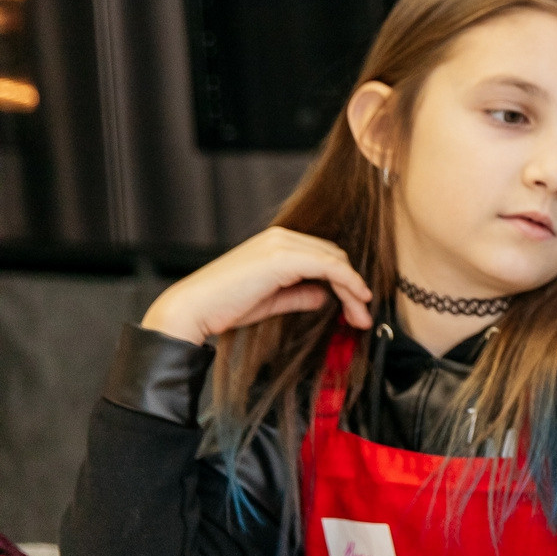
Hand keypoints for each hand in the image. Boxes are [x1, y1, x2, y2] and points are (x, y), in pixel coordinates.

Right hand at [142, 226, 373, 345]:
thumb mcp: (272, 300)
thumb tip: (325, 297)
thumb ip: (300, 295)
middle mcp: (281, 237)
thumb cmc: (224, 306)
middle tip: (363, 317)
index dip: (345, 281)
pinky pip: (329, 267)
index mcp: (276, 243)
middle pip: (334, 256)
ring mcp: (281, 244)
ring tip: (361, 317)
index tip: (357, 308)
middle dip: (354, 287)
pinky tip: (358, 300)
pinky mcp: (282, 257)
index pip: (324, 256)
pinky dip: (348, 283)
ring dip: (354, 290)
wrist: (193, 310)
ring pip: (336, 261)